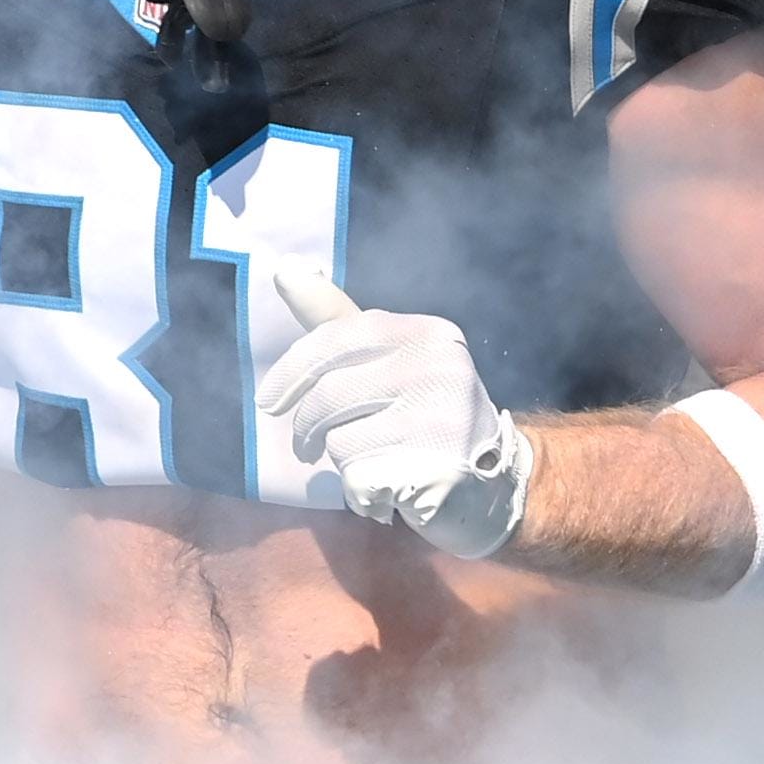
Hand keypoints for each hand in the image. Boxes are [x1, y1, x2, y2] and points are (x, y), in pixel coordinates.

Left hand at [259, 267, 531, 558]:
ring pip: (340, 440)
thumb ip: (337, 319)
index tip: (268, 402)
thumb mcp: (390, 358)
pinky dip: (361, 493)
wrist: (495, 486)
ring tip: (375, 462)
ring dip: (343, 461)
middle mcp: (439, 367)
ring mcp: (441, 418)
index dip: (292, 370)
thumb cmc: (427, 415)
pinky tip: (390, 491)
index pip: (337, 337)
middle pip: (330, 394)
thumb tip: (286, 270)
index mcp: (426, 333)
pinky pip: (359, 479)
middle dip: (307, 425)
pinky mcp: (437, 469)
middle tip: (305, 446)